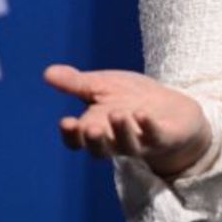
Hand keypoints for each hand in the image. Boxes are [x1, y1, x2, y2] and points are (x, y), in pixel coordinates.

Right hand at [44, 64, 211, 177]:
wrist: (174, 110)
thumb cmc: (133, 98)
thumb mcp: (104, 86)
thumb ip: (78, 84)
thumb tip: (47, 73)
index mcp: (97, 129)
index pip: (78, 140)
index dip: (71, 135)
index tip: (66, 122)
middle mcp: (115, 141)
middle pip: (100, 149)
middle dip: (94, 140)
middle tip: (89, 127)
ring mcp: (140, 142)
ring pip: (127, 145)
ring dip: (121, 131)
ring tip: (117, 114)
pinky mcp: (163, 138)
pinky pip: (155, 137)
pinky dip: (148, 126)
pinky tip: (143, 114)